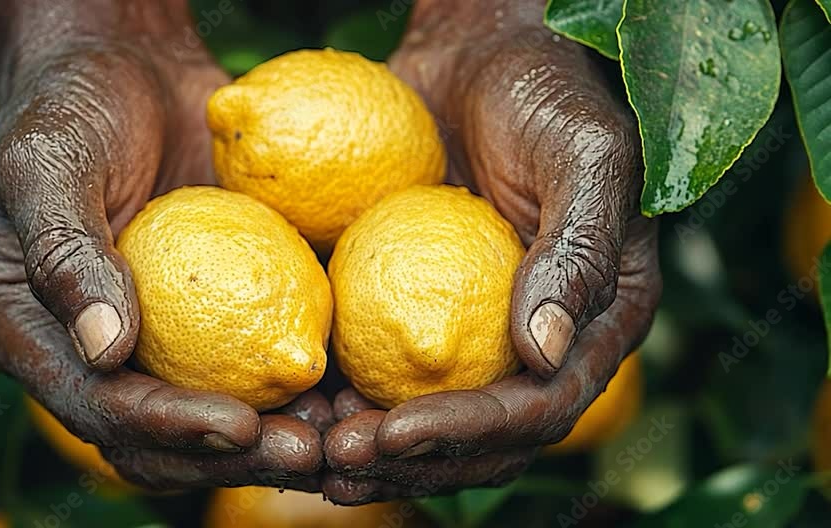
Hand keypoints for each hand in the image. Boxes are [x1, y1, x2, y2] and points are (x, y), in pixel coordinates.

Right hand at [0, 0, 327, 490]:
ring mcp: (161, 339)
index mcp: (38, 335)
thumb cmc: (71, 106)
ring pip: (214, 417)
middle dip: (235, 456)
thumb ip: (65, 252)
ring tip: (343, 438)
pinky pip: (255, 360)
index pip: (100, 407)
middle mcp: (98, 355)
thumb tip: (105, 350)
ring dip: (277, 440)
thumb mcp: (48, 163)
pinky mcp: (217, 313)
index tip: (241, 425)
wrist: (127, 70)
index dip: (168, 428)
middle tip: (308, 453)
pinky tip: (353, 389)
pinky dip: (300, 385)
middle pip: (162, 439)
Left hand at [322, 0, 661, 503]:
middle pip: (479, 437)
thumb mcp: (584, 156)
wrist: (481, 49)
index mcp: (593, 319)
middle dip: (408, 460)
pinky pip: (381, 362)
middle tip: (334, 461)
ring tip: (301, 448)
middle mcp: (536, 340)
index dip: (468, 433)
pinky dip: (339, 389)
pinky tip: (290, 397)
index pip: (539, 407)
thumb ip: (576, 252)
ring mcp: (474, 326)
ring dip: (366, 445)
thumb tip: (544, 354)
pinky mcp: (418, 304)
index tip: (394, 433)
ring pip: (425, 414)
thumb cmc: (547, 90)